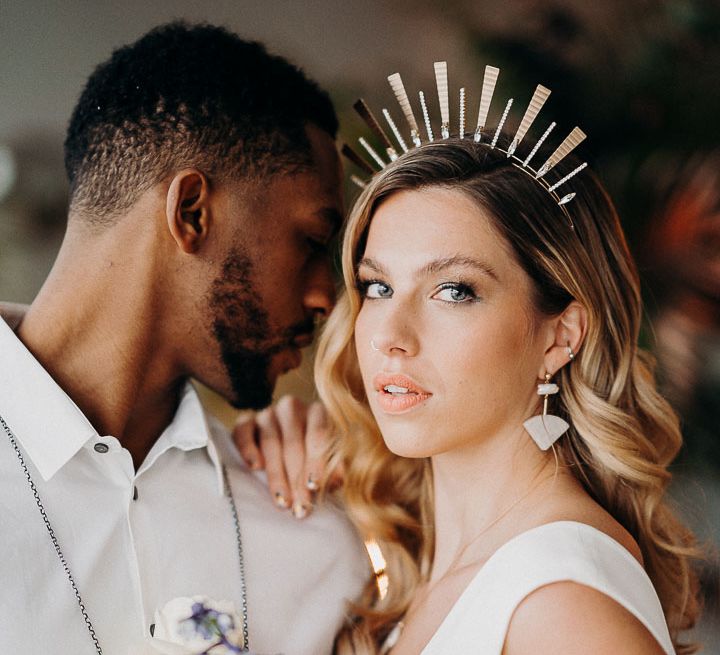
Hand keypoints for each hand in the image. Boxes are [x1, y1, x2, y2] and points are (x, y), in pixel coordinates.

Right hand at [232, 396, 336, 518]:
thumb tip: (336, 481)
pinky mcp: (246, 421)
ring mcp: (268, 413)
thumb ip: (335, 466)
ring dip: (276, 474)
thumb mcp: (330, 459)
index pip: (318, 434)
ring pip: (270, 441)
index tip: (314, 487)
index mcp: (317, 411)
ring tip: (282, 501)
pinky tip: (254, 467)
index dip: (316, 461)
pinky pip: (243, 431)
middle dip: (297, 477)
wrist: (291, 449)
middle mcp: (292, 408)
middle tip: (300, 507)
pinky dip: (248, 448)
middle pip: (293, 441)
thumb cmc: (315, 456)